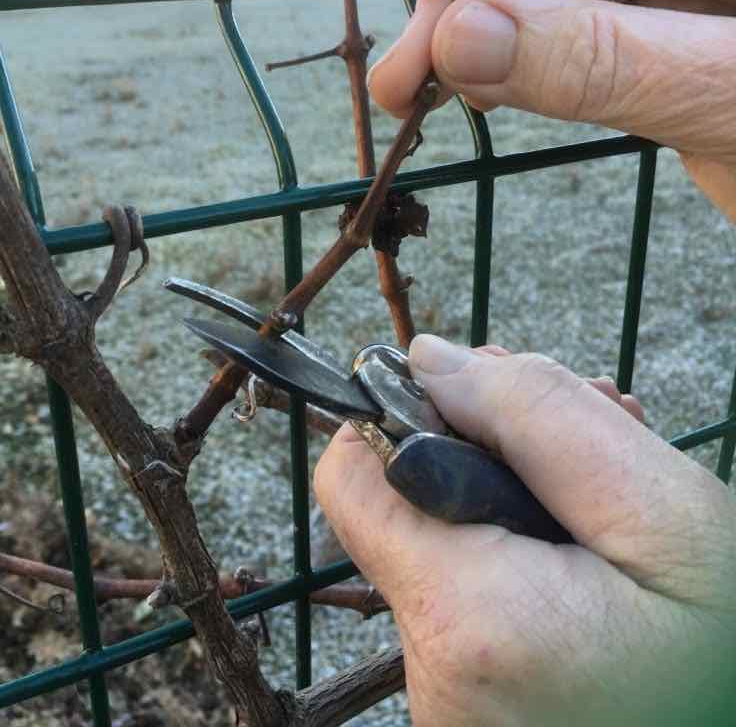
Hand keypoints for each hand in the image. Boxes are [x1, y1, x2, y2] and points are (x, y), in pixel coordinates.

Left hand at [314, 335, 735, 725]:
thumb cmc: (723, 655)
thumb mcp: (662, 513)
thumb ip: (537, 419)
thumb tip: (429, 360)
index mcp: (469, 617)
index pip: (353, 478)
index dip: (406, 412)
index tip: (480, 398)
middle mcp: (437, 676)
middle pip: (412, 505)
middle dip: (494, 449)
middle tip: (589, 436)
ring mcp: (454, 703)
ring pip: (448, 550)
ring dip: (519, 502)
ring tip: (609, 498)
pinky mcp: (477, 709)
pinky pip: (474, 604)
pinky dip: (525, 562)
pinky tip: (592, 553)